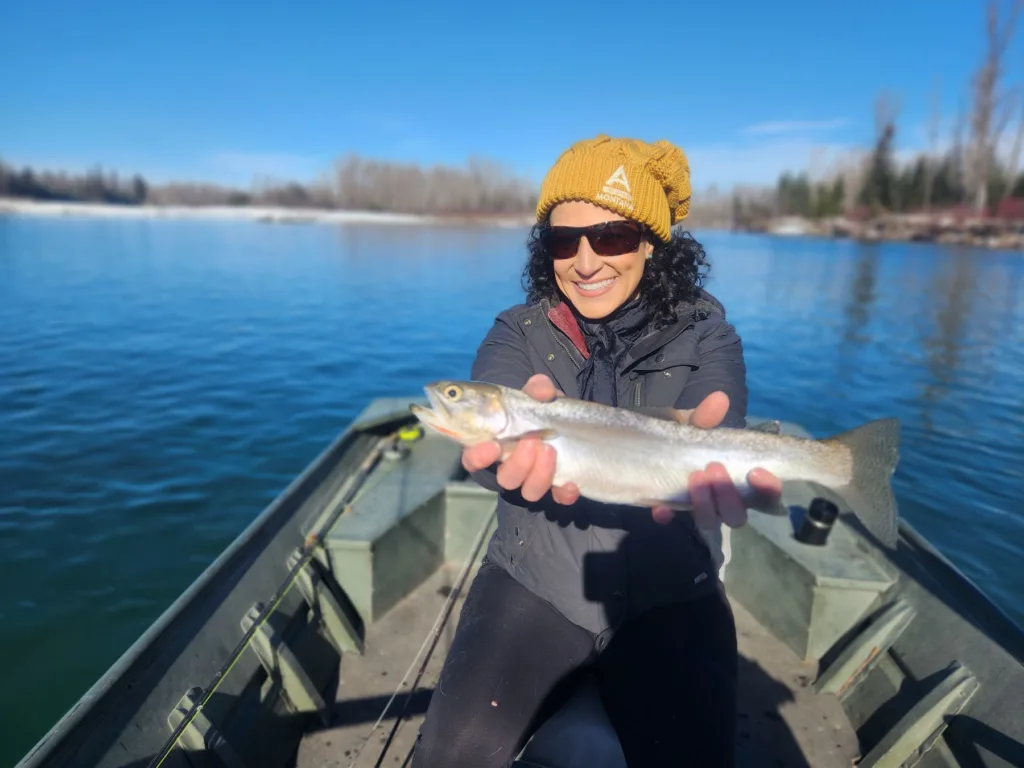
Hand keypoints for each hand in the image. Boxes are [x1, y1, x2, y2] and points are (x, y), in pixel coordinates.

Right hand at [460, 374, 580, 504]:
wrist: (561, 421)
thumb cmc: (536, 408)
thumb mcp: (535, 394)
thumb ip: (537, 388)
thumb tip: (543, 392)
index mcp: (495, 445)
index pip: (474, 459)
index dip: (478, 457)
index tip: (493, 445)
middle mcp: (511, 467)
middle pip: (506, 479)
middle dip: (519, 463)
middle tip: (532, 441)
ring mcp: (533, 479)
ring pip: (529, 492)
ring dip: (539, 475)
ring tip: (550, 450)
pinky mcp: (556, 486)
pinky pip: (558, 498)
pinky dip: (564, 493)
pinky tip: (571, 483)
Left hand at [650, 391, 782, 528]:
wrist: (649, 445)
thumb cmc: (687, 438)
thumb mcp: (696, 426)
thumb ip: (707, 417)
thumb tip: (719, 398)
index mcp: (740, 481)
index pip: (766, 496)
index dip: (768, 489)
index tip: (756, 472)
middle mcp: (723, 500)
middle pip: (738, 516)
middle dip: (728, 495)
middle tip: (714, 468)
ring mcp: (697, 508)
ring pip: (710, 521)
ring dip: (704, 504)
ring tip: (694, 476)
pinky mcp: (670, 510)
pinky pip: (671, 518)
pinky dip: (667, 513)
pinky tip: (661, 508)